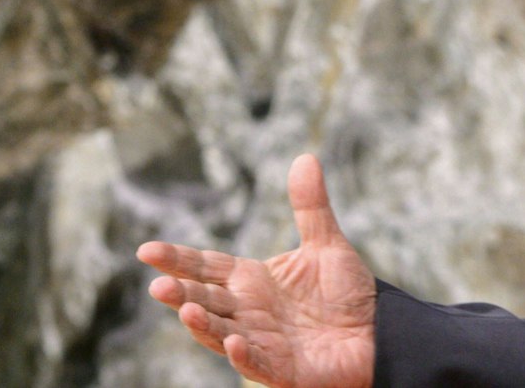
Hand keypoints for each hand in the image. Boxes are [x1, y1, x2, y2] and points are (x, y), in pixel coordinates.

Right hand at [138, 154, 375, 387]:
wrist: (378, 332)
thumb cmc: (346, 292)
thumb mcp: (326, 244)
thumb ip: (310, 206)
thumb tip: (306, 157)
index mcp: (252, 281)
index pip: (207, 267)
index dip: (179, 259)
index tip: (146, 250)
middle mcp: (249, 311)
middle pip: (206, 300)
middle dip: (182, 294)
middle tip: (158, 286)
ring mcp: (262, 342)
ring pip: (222, 333)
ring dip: (204, 326)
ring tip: (186, 311)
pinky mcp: (282, 369)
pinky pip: (258, 363)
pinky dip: (244, 356)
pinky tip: (235, 343)